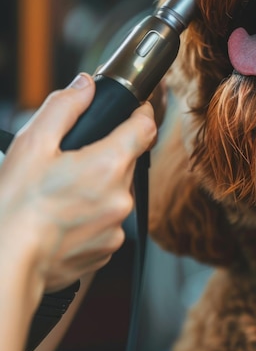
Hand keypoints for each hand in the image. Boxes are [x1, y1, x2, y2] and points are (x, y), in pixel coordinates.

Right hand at [0, 73, 156, 293]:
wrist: (6, 264)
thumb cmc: (15, 207)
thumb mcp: (33, 144)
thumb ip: (65, 107)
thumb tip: (86, 86)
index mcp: (108, 165)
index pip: (146, 127)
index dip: (140, 114)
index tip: (135, 110)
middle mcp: (121, 197)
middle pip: (127, 161)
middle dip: (107, 155)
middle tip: (73, 161)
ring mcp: (117, 226)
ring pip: (117, 192)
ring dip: (100, 187)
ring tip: (64, 194)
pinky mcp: (109, 249)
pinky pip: (109, 221)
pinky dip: (93, 215)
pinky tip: (65, 218)